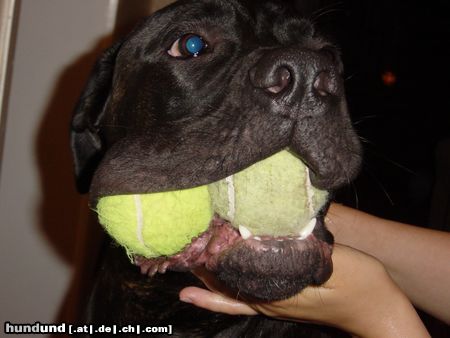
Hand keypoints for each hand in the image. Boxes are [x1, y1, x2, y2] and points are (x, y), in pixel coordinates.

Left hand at [180, 245, 429, 337]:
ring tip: (177, 263)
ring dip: (202, 276)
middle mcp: (267, 299)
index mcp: (277, 290)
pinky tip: (193, 293)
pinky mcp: (277, 301)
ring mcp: (270, 303)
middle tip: (173, 248)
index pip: (231, 273)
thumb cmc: (362, 285)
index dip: (210, 256)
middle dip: (198, 264)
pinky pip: (236, 302)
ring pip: (225, 292)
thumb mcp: (335, 263)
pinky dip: (212, 297)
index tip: (191, 238)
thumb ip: (302, 252)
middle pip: (221, 282)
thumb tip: (271, 235)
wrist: (378, 310)